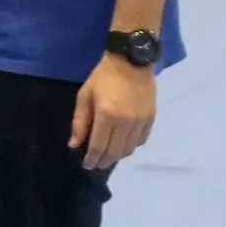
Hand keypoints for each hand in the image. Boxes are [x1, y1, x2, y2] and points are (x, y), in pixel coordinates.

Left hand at [71, 53, 155, 169]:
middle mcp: (126, 122)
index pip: (98, 146)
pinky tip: (123, 145)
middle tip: (96, 164)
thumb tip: (74, 145)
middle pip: (115, 152)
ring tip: (108, 157)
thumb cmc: (103, 77)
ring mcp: (141, 121)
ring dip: (118, 156)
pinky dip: (131, 146)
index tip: (87, 165)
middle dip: (104, 161)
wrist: (131, 61)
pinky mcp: (151, 118)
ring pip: (129, 149)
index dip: (92, 159)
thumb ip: (80, 122)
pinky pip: (141, 140)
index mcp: (107, 115)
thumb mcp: (85, 96)